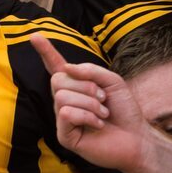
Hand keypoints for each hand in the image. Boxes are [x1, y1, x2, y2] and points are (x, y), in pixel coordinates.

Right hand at [31, 34, 148, 172]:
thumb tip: (66, 68)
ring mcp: (63, 118)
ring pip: (62, 96)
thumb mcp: (112, 81)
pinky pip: (66, 114)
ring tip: (103, 114)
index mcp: (76, 85)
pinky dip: (86, 116)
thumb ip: (90, 70)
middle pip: (58, 79)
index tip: (34, 35)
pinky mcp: (64, 135)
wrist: (137, 137)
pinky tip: (97, 124)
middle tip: (103, 98)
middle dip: (85, 86)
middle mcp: (65, 100)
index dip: (45, 51)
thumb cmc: (125, 110)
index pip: (56, 66)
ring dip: (90, 103)